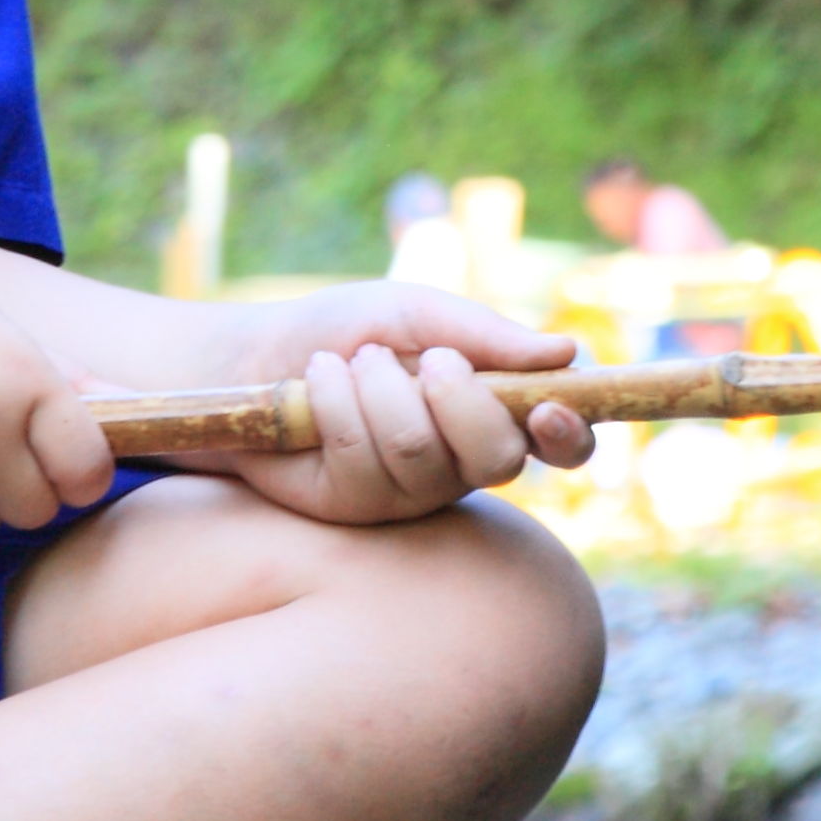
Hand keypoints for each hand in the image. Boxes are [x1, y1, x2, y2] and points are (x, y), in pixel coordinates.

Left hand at [217, 283, 594, 526]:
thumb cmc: (342, 330)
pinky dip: (336, 404)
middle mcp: (461, 461)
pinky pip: (362, 462)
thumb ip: (483, 333)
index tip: (548, 405)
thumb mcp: (412, 312)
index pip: (561, 443)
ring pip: (419, 453)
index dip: (569, 434)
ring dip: (379, 388)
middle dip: (460, 401)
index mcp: (493, 410)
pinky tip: (317, 383)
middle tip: (426, 360)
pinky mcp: (357, 508)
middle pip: (497, 458)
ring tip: (351, 361)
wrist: (252, 357)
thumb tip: (567, 350)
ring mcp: (410, 491)